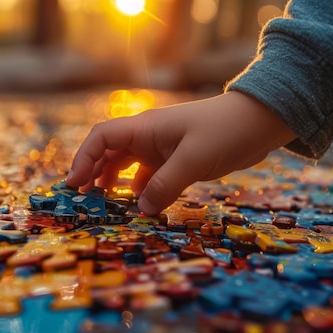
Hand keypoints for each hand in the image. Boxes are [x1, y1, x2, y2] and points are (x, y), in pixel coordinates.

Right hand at [65, 91, 295, 214]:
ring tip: (107, 204)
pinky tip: (142, 204)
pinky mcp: (179, 159)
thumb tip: (141, 210)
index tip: (74, 184)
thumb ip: (165, 185)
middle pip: (110, 153)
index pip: (102, 138)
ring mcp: (164, 148)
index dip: (83, 159)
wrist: (259, 122)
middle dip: (94, 174)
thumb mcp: (193, 160)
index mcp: (146, 128)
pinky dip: (142, 189)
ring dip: (116, 182)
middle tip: (84, 200)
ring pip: (129, 165)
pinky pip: (151, 175)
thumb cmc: (224, 132)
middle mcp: (150, 137)